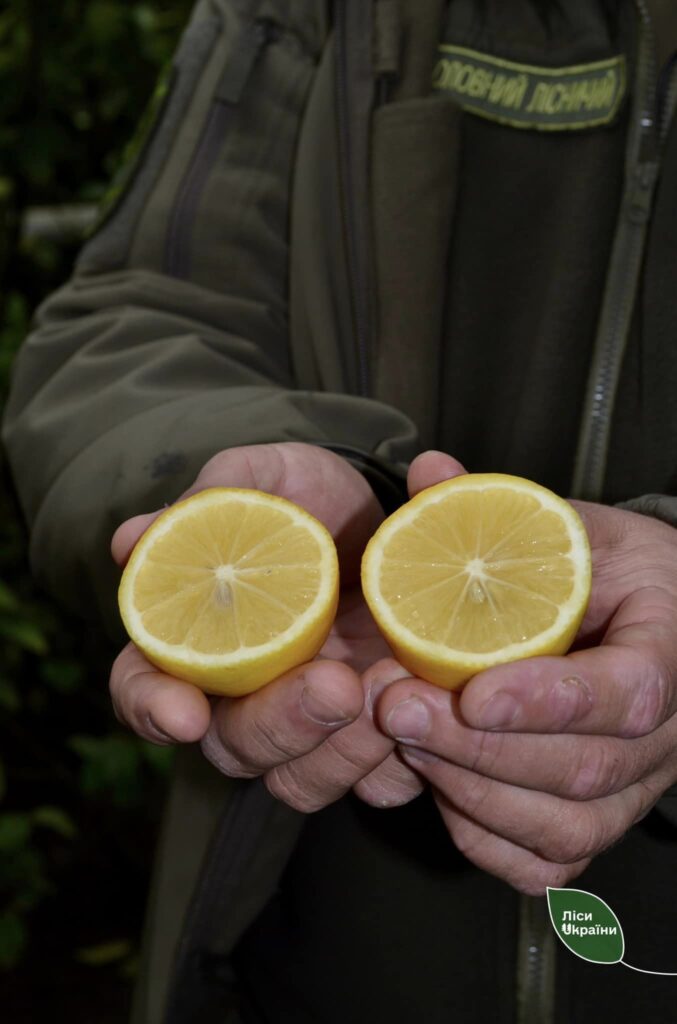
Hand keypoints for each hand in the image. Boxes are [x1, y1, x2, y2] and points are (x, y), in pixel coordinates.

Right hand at [110, 443, 458, 810]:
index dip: (151, 708)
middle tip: (337, 684)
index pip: (144, 689)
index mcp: (197, 640)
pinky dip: (407, 760)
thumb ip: (211, 499)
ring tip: (393, 684)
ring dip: (347, 752)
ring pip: (304, 782)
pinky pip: (383, 782)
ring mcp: (313, 724)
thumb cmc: (309, 494)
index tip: (186, 712)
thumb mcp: (267, 475)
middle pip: (235, 748)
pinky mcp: (376, 737)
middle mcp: (247, 695)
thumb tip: (130, 541)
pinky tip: (433, 708)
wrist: (389, 510)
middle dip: (283, 726)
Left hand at [371, 455, 676, 893]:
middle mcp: (667, 731)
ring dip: (471, 790)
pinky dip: (485, 838)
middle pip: (586, 768)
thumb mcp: (567, 523)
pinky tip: (439, 788)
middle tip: (396, 704)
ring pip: (566, 825)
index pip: (632, 692)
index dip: (552, 700)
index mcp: (671, 643)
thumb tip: (429, 471)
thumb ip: (500, 508)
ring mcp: (636, 784)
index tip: (472, 691)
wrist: (647, 618)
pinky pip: (551, 860)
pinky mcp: (601, 817)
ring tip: (405, 739)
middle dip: (478, 747)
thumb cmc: (605, 569)